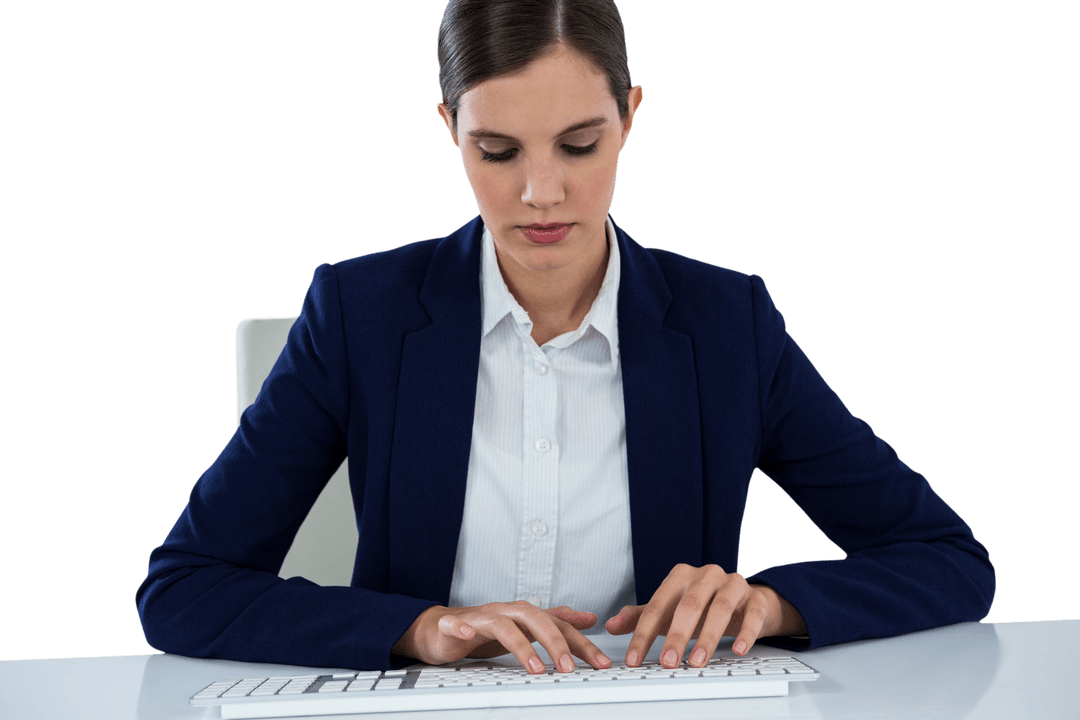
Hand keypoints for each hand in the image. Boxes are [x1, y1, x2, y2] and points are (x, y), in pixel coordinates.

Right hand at [392, 601, 611, 673]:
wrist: (442, 628)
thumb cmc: (487, 629)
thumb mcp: (527, 627)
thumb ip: (557, 622)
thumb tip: (590, 618)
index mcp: (525, 614)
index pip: (559, 626)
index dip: (581, 643)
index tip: (601, 663)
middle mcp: (506, 611)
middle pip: (535, 618)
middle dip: (555, 642)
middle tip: (569, 668)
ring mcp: (480, 617)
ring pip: (502, 624)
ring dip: (520, 644)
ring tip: (535, 667)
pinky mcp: (453, 625)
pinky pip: (456, 623)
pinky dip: (462, 628)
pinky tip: (468, 636)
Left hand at [604, 564, 804, 668]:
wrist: (746, 600)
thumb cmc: (703, 606)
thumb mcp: (670, 611)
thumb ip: (641, 617)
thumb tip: (610, 626)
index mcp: (681, 575)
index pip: (657, 606)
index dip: (643, 634)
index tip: (634, 658)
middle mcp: (706, 575)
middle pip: (688, 605)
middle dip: (676, 637)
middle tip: (667, 662)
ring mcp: (733, 583)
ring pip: (720, 607)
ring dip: (708, 637)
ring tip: (696, 662)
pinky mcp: (755, 597)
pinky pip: (752, 613)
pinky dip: (746, 632)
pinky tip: (739, 650)